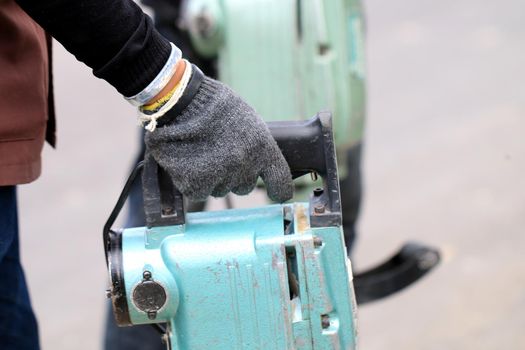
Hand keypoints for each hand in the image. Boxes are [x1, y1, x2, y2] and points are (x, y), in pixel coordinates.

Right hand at [144, 66, 292, 201]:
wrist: (180, 103)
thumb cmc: (213, 105)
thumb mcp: (247, 119)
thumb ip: (256, 144)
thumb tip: (257, 160)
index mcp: (263, 148)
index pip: (280, 181)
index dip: (279, 190)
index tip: (277, 194)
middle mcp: (245, 166)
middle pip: (244, 187)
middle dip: (234, 176)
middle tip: (220, 156)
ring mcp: (221, 177)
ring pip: (220, 189)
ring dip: (212, 177)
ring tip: (201, 153)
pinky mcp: (197, 184)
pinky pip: (198, 192)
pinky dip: (192, 180)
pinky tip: (188, 161)